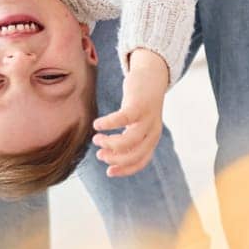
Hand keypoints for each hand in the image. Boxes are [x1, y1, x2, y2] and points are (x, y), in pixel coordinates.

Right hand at [91, 49, 169, 177]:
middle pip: (134, 154)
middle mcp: (152, 131)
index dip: (125, 169)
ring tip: (96, 138)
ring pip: (129, 140)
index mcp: (152, 138)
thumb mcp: (136, 124)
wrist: (151, 76)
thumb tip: (110, 155)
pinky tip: (97, 125)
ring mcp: (147, 118)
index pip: (141, 161)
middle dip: (114, 158)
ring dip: (109, 143)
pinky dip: (108, 124)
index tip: (108, 172)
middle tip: (99, 154)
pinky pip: (122, 119)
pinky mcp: (138, 105)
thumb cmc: (139, 103)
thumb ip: (128, 139)